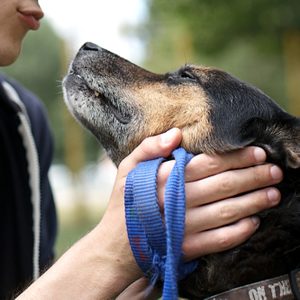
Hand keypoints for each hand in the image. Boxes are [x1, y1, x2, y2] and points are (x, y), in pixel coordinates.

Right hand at [103, 128, 281, 296]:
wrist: (116, 245)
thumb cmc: (125, 202)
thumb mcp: (128, 168)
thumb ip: (149, 147)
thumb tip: (175, 134)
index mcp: (165, 178)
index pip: (209, 163)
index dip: (236, 157)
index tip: (258, 152)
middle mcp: (177, 200)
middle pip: (223, 185)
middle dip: (253, 176)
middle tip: (275, 171)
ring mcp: (183, 226)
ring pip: (226, 211)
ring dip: (253, 202)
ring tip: (273, 194)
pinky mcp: (187, 247)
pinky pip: (219, 239)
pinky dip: (239, 231)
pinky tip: (254, 223)